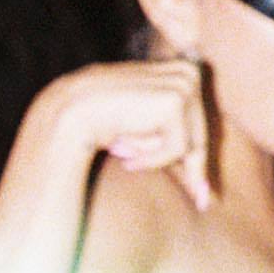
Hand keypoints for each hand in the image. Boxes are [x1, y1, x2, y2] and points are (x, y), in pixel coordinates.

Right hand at [51, 60, 210, 209]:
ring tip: (123, 150)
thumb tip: (204, 188)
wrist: (69, 114)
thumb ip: (172, 139)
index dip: (198, 163)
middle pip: (200, 137)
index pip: (200, 125)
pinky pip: (178, 148)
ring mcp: (184, 83)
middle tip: (195, 201)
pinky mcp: (174, 100)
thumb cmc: (103, 122)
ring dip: (155, 156)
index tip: (204, 199)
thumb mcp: (145, 127)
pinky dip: (153, 157)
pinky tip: (123, 151)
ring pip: (189, 146)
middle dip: (190, 170)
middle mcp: (189, 72)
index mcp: (184, 71)